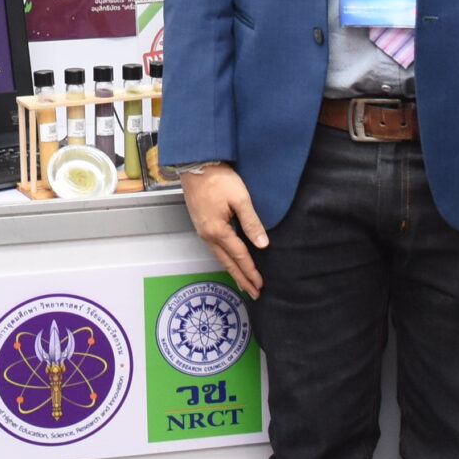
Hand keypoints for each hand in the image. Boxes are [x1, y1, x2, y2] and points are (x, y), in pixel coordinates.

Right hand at [179, 163, 267, 299]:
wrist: (196, 165)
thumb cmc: (218, 179)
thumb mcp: (240, 198)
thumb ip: (252, 222)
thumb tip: (262, 244)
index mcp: (218, 231)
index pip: (239, 256)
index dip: (251, 271)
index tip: (260, 285)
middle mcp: (208, 235)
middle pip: (227, 263)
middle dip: (241, 279)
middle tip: (254, 293)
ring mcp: (202, 231)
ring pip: (220, 258)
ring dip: (233, 271)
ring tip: (244, 282)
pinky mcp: (201, 225)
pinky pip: (215, 249)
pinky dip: (225, 260)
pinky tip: (230, 261)